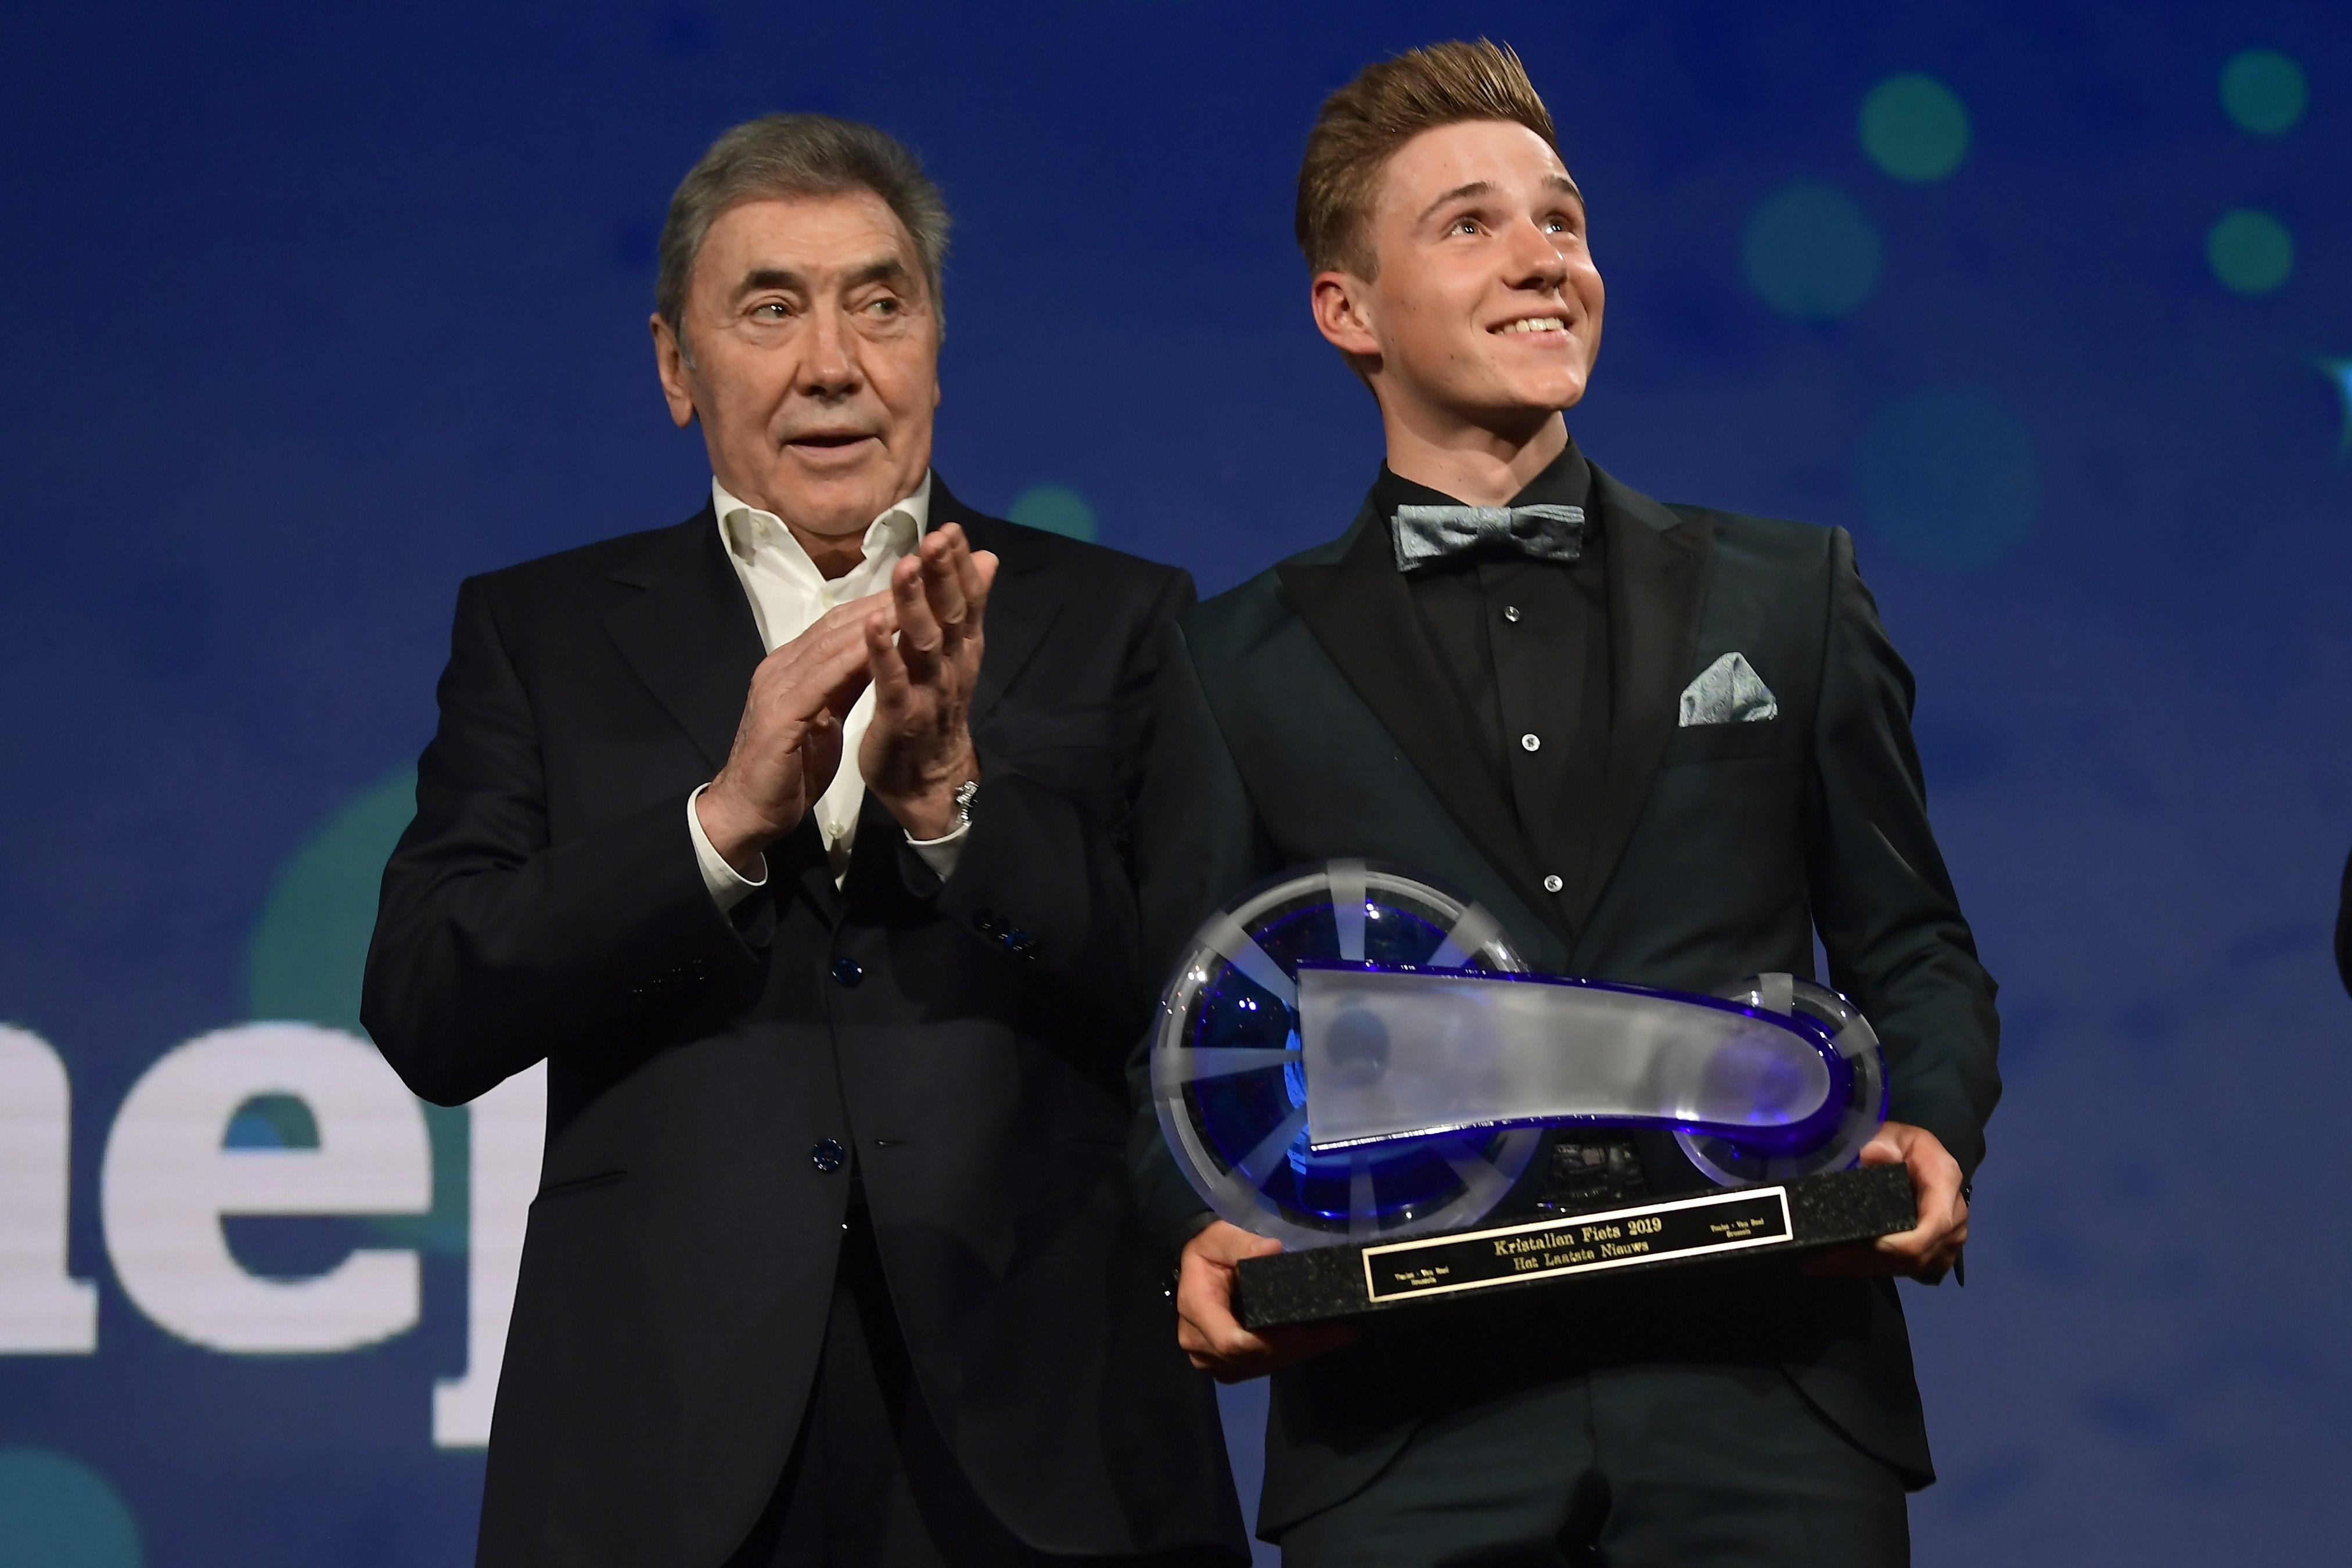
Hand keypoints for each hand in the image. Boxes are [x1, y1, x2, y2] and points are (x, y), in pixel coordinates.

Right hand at [696, 594, 892, 871]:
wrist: (747, 813)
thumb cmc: (788, 770)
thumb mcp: (824, 717)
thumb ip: (842, 685)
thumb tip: (875, 655)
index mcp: (790, 667)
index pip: (837, 625)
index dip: (877, 604)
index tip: (917, 587)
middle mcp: (780, 668)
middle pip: (835, 625)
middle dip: (879, 602)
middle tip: (921, 580)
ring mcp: (776, 688)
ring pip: (828, 644)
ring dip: (870, 622)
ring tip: (909, 601)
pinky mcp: (780, 716)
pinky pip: (820, 681)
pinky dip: (851, 661)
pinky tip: (880, 646)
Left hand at [860, 522, 998, 838]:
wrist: (927, 782)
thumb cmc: (934, 710)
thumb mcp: (956, 654)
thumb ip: (965, 608)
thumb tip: (987, 558)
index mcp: (963, 649)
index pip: (967, 599)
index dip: (959, 565)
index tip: (951, 528)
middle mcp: (953, 667)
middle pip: (952, 615)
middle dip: (944, 575)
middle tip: (936, 538)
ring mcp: (929, 693)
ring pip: (925, 643)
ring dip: (916, 604)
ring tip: (906, 568)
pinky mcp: (901, 717)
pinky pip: (893, 683)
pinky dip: (884, 653)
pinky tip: (873, 625)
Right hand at [1175, 1220, 1357, 1381]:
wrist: (1197, 1272)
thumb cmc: (1208, 1252)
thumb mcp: (1218, 1237)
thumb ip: (1241, 1243)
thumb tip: (1271, 1250)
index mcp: (1196, 1310)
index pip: (1231, 1341)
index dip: (1268, 1341)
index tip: (1302, 1329)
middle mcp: (1200, 1344)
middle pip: (1253, 1358)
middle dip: (1296, 1346)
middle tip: (1337, 1329)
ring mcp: (1214, 1361)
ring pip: (1264, 1365)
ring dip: (1302, 1352)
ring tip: (1338, 1333)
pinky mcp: (1229, 1367)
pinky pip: (1264, 1366)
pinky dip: (1294, 1353)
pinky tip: (1324, 1340)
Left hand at [1803, 1121, 1969, 1279]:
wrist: (1917, 1159)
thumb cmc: (1902, 1145)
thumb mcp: (1891, 1135)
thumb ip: (1882, 1143)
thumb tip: (1874, 1154)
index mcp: (1946, 1181)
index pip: (1933, 1225)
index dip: (1898, 1244)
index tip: (1857, 1246)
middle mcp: (1954, 1216)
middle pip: (1916, 1254)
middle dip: (1868, 1260)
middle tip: (1821, 1259)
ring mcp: (1949, 1240)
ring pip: (1908, 1267)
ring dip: (1864, 1267)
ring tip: (1820, 1263)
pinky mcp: (1937, 1254)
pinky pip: (1905, 1270)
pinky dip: (1871, 1268)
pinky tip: (1838, 1265)